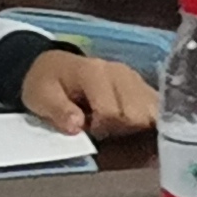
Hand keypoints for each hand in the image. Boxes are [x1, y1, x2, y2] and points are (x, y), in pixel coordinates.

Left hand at [20, 47, 160, 135]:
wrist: (55, 67)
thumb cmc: (47, 83)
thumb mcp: (40, 97)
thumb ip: (58, 111)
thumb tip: (77, 126)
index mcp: (94, 72)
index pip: (111, 111)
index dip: (100, 128)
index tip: (87, 128)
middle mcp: (120, 72)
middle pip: (136, 114)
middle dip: (119, 129)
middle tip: (100, 127)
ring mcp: (134, 78)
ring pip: (151, 112)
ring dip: (134, 126)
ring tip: (114, 124)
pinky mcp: (143, 86)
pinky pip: (156, 107)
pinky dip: (147, 120)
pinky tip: (131, 123)